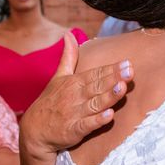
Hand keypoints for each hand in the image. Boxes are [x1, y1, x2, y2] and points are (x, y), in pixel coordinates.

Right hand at [20, 31, 133, 156]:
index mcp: (74, 82)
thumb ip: (68, 57)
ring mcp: (74, 114)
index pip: (95, 73)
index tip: (127, 62)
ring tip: (122, 88)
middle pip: (98, 86)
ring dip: (109, 96)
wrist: (34, 131)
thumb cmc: (50, 101)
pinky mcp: (73, 130)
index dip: (111, 68)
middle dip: (114, 78)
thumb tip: (68, 34)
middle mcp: (75, 96)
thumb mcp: (58, 77)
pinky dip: (97, 120)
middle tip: (130, 71)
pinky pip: (87, 125)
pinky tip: (110, 115)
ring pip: (95, 104)